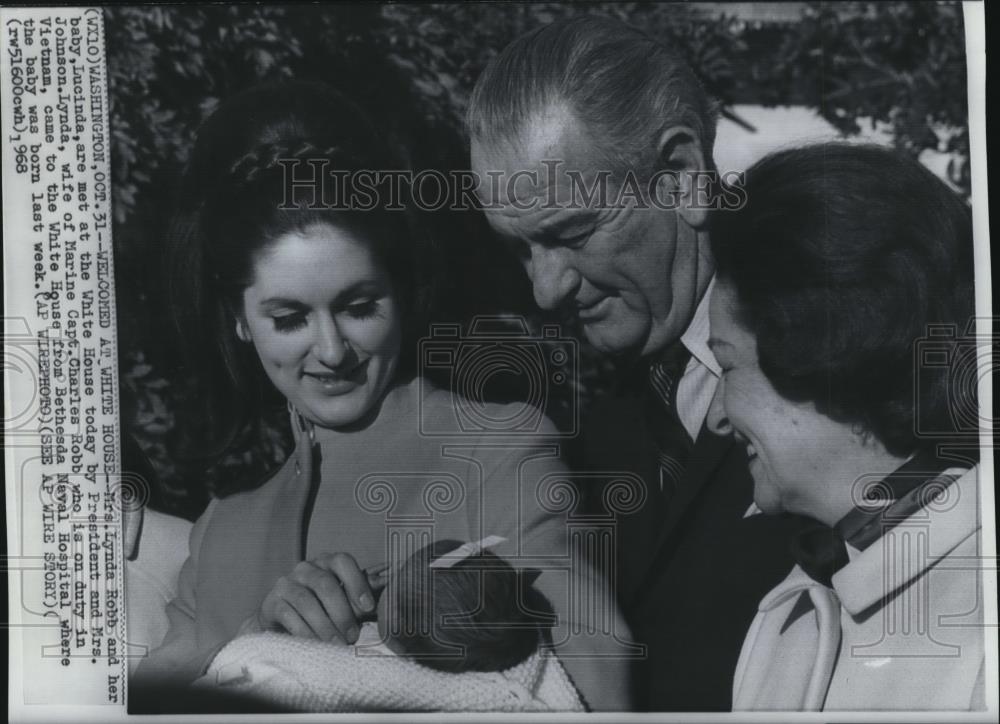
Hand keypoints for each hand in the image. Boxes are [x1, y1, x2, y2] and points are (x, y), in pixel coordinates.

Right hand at [243, 553, 385, 643]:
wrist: (283, 622)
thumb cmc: (323, 607)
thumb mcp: (345, 598)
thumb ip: (365, 590)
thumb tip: (392, 579)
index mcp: (327, 561)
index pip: (343, 561)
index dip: (357, 582)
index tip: (369, 608)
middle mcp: (306, 567)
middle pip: (325, 584)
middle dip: (342, 612)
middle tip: (353, 636)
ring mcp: (286, 582)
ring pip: (307, 601)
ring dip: (325, 626)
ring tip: (337, 645)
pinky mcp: (272, 602)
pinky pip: (289, 615)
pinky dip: (305, 632)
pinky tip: (316, 645)